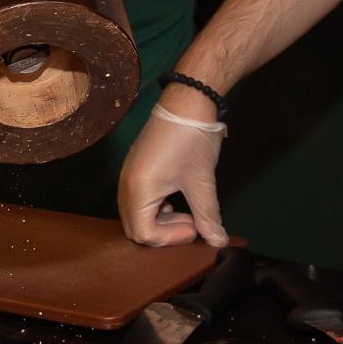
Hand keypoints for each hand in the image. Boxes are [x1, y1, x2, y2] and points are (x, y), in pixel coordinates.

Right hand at [118, 92, 228, 247]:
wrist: (187, 102)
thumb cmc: (192, 141)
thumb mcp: (201, 183)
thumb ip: (207, 217)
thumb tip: (218, 241)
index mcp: (137, 190)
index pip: (143, 234)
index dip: (171, 238)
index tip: (195, 226)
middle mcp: (125, 185)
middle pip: (135, 228)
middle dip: (163, 232)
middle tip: (190, 222)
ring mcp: (128, 175)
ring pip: (136, 214)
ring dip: (160, 220)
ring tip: (187, 211)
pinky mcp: (135, 168)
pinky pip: (138, 199)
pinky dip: (156, 207)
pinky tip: (177, 197)